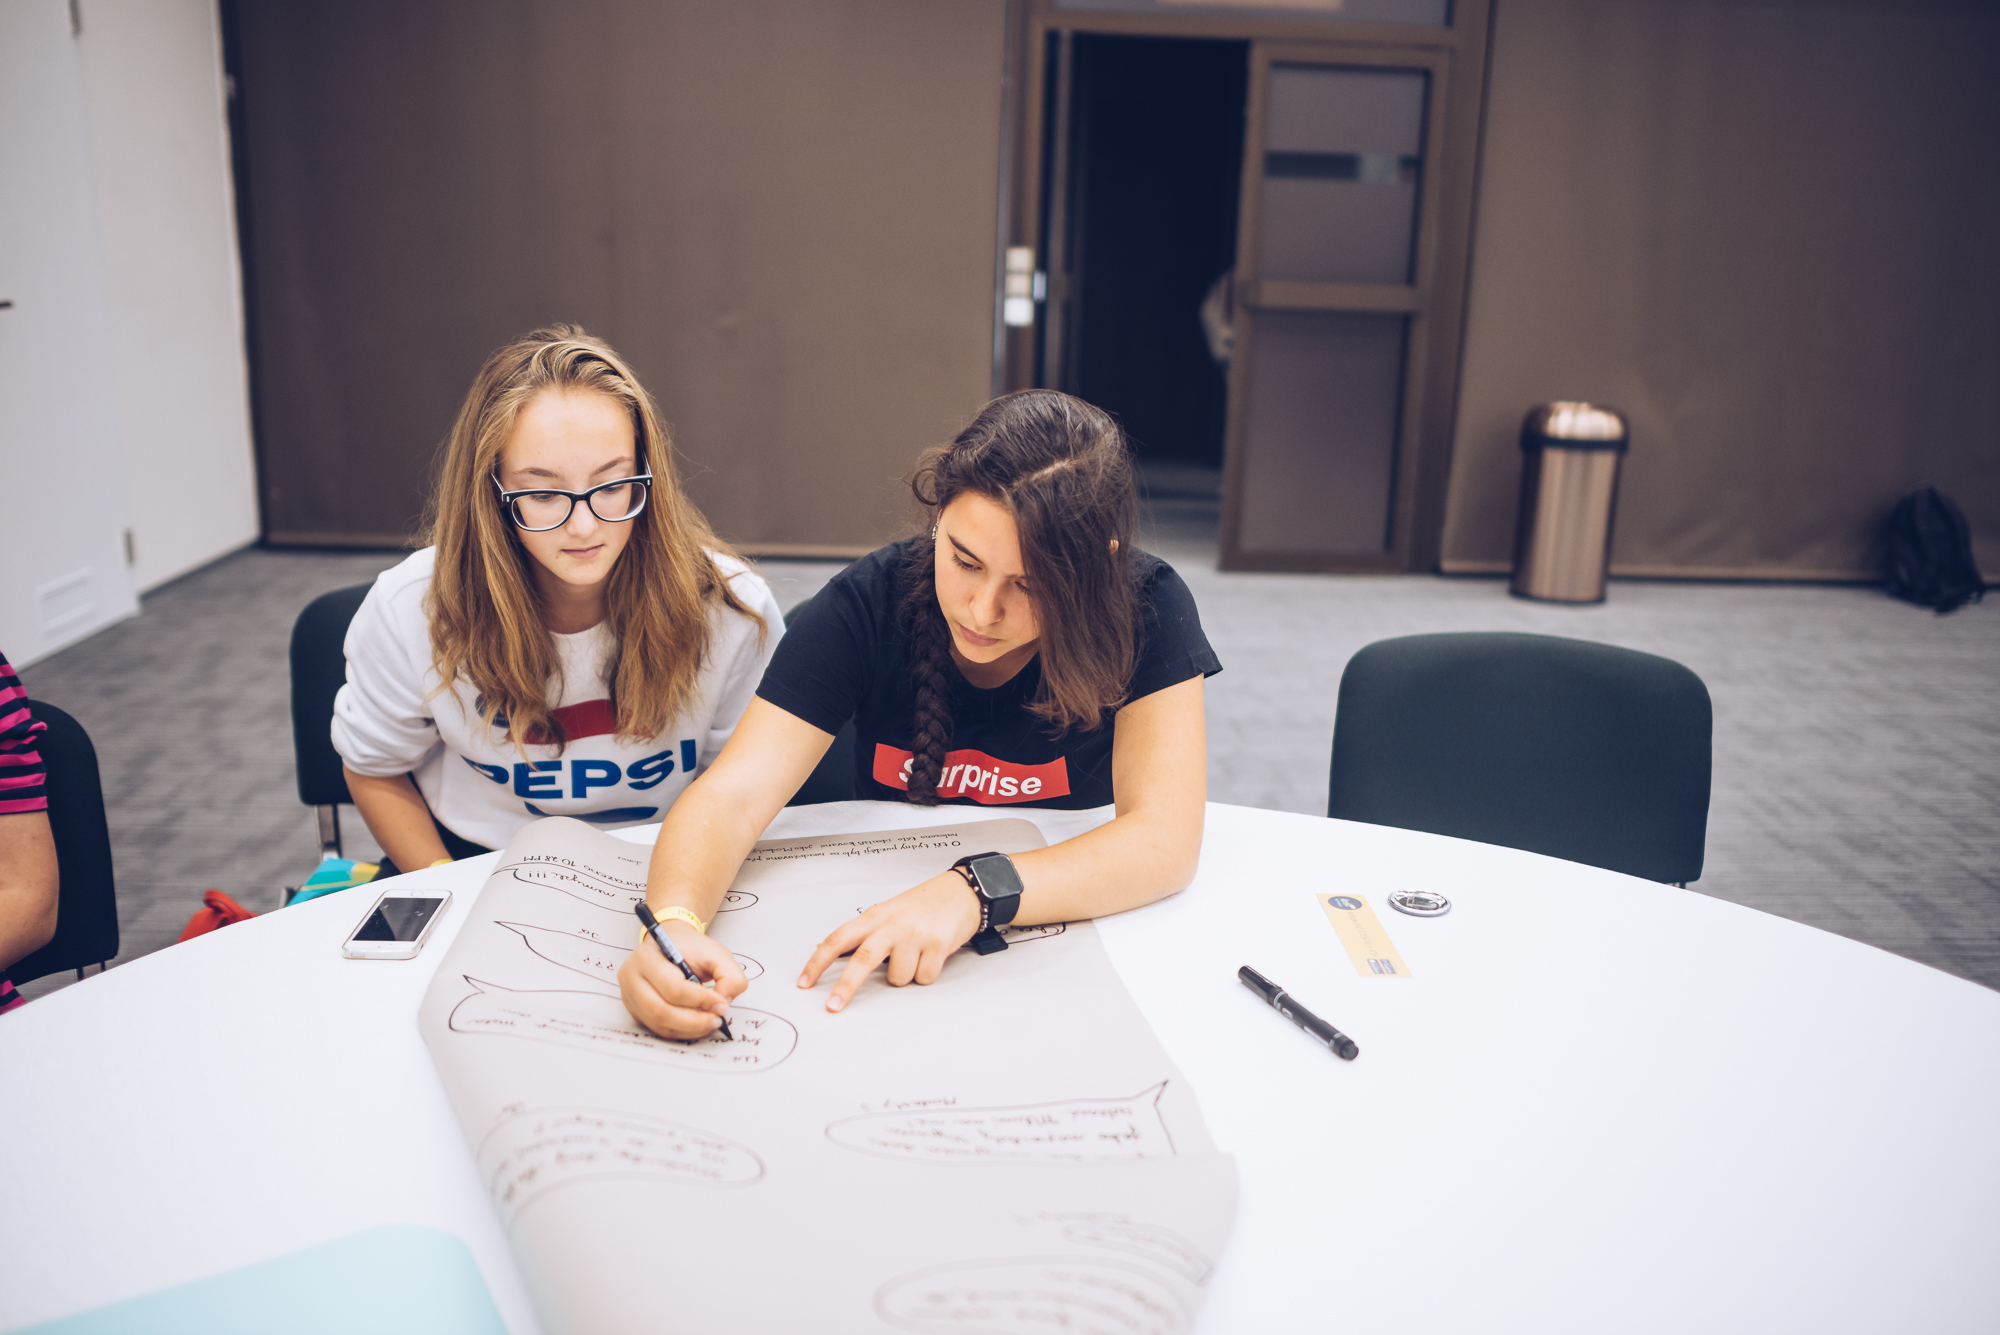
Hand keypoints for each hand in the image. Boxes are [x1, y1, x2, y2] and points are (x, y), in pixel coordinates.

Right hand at [620, 920, 747, 1038]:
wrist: (671, 945)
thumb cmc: (692, 949)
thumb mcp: (716, 953)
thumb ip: (729, 975)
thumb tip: (724, 1002)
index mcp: (647, 957)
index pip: (672, 987)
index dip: (700, 1000)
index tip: (722, 1004)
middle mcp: (631, 977)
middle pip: (660, 1010)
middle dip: (694, 1020)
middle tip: (716, 1019)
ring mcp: (630, 996)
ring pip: (658, 1023)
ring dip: (689, 1028)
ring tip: (710, 1022)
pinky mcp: (636, 1010)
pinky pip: (658, 1028)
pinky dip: (681, 1031)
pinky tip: (698, 1025)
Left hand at [798, 872, 983, 1012]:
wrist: (962, 893)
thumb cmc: (923, 905)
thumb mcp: (888, 913)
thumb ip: (864, 933)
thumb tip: (829, 950)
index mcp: (875, 916)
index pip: (839, 939)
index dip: (818, 961)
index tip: (805, 982)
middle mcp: (893, 924)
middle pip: (863, 959)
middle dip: (846, 987)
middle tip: (833, 1006)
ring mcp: (915, 934)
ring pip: (898, 978)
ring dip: (906, 974)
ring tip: (916, 955)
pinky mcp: (938, 945)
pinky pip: (924, 978)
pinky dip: (927, 973)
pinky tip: (932, 955)